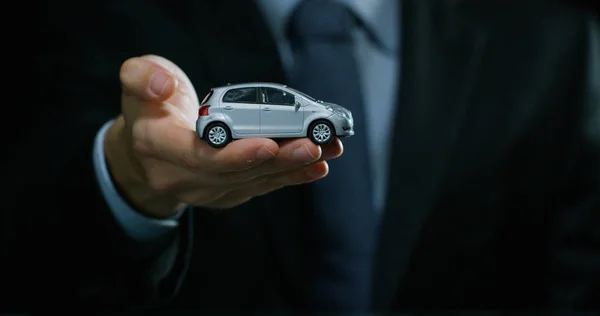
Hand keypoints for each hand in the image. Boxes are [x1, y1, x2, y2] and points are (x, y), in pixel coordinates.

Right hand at [104, 55, 342, 217]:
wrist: (145, 151)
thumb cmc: (149, 109)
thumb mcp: (136, 80)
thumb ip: (142, 76)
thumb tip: (163, 84)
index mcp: (157, 146)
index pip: (197, 156)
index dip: (233, 154)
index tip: (266, 144)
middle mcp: (179, 176)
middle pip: (233, 173)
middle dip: (276, 160)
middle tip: (312, 144)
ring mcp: (203, 190)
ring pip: (251, 183)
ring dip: (291, 168)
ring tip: (326, 150)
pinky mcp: (224, 193)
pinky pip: (258, 188)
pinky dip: (289, 177)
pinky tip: (315, 167)